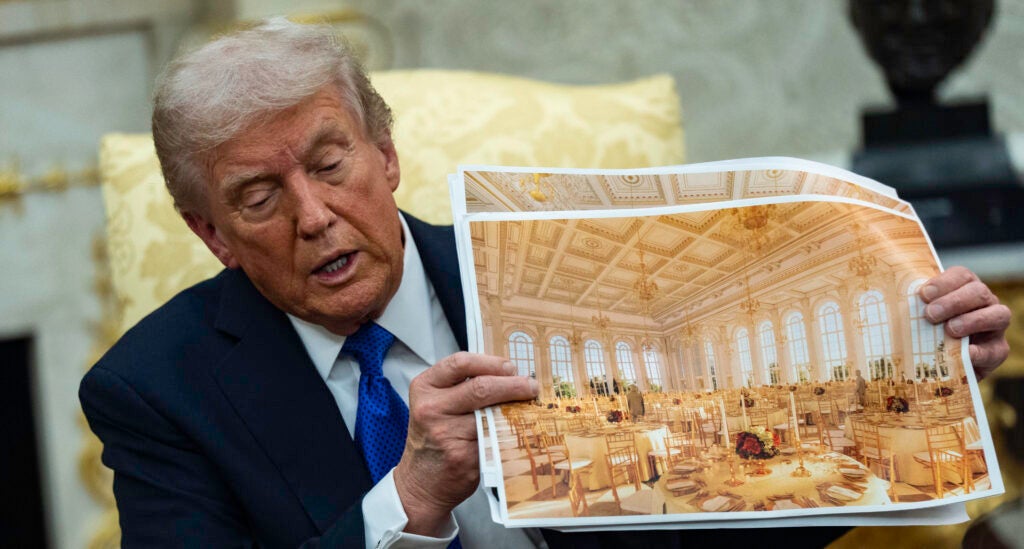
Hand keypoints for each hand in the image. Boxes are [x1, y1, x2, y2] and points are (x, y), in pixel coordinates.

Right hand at [392, 352, 537, 535]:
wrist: (421, 482)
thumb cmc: (434, 438)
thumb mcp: (437, 404)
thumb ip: (462, 386)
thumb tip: (508, 374)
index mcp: (425, 387)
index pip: (461, 363)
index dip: (491, 362)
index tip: (511, 367)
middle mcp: (431, 408)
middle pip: (481, 387)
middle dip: (513, 384)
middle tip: (531, 386)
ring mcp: (445, 433)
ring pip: (491, 414)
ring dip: (516, 409)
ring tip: (530, 406)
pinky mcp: (461, 455)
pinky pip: (493, 438)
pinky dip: (510, 432)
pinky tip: (519, 429)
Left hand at [920, 266, 1010, 379]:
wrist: (941, 363)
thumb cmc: (925, 331)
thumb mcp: (917, 316)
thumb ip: (910, 306)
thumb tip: (880, 298)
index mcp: (964, 288)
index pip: (962, 275)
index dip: (944, 282)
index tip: (923, 294)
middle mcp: (984, 303)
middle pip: (978, 292)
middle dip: (954, 301)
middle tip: (930, 314)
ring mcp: (994, 326)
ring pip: (997, 315)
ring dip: (972, 321)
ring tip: (950, 330)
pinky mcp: (997, 350)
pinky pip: (995, 349)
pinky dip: (980, 352)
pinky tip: (966, 354)